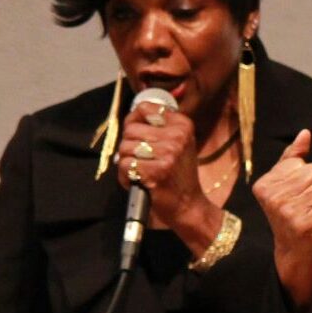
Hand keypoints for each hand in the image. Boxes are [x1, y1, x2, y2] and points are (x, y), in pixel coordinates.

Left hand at [116, 100, 217, 248]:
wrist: (186, 204)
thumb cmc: (176, 173)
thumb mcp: (176, 143)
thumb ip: (155, 126)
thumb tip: (130, 114)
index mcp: (183, 124)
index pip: (145, 108)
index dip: (134, 121)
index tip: (141, 136)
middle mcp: (178, 135)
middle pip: (130, 129)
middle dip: (129, 147)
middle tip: (143, 160)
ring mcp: (169, 153)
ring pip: (125, 147)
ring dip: (127, 163)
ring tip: (142, 172)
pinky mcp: (157, 171)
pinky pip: (124, 165)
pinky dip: (126, 176)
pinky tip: (139, 181)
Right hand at [254, 129, 311, 309]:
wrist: (293, 250)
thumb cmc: (292, 211)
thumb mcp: (286, 183)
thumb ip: (293, 157)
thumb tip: (305, 133)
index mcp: (265, 184)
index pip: (303, 164)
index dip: (307, 177)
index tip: (296, 194)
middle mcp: (272, 198)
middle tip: (307, 204)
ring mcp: (287, 212)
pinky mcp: (303, 225)